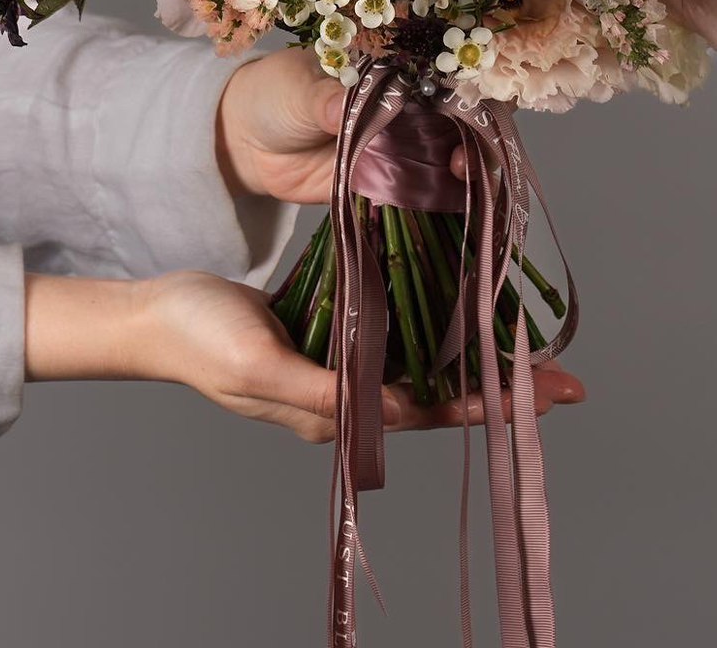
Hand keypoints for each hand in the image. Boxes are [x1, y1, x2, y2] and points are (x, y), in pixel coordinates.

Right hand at [25, 270, 584, 442]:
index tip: (547, 395)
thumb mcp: (259, 363)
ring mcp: (336, 363)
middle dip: (496, 384)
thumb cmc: (200, 339)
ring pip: (418, 362)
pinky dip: (429, 320)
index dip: (486, 404)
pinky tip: (456, 302)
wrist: (154, 314)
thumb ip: (325, 389)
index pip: (426, 412)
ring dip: (469, 353)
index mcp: (330, 413)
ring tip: (522, 342)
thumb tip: (393, 406)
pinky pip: (389, 331)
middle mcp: (343, 394)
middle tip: (561, 377)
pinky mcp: (327, 331)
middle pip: (435, 393)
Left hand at [215, 47, 473, 203]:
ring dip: (454, 164)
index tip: (469, 108)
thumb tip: (342, 105)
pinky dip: (430, 192)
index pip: (433, 77)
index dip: (458, 91)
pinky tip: (445, 195)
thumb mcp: (297, 89)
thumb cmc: (274, 93)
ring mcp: (389, 143)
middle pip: (445, 118)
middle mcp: (397, 106)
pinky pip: (409, 187)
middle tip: (463, 152)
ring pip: (434, 154)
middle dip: (465, 133)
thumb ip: (323, 98)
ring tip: (460, 172)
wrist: (243, 139)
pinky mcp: (376, 179)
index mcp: (384, 70)